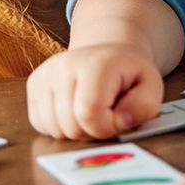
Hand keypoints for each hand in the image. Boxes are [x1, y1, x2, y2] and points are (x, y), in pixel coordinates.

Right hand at [25, 44, 162, 139]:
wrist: (107, 53)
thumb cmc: (128, 74)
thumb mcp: (152, 86)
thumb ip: (144, 106)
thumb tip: (120, 121)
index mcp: (95, 63)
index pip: (89, 114)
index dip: (106, 127)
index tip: (118, 117)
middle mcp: (63, 65)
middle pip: (70, 127)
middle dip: (92, 131)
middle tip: (105, 113)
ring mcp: (44, 74)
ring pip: (54, 130)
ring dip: (75, 131)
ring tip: (90, 110)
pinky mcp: (33, 84)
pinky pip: (41, 125)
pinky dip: (59, 127)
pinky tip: (73, 110)